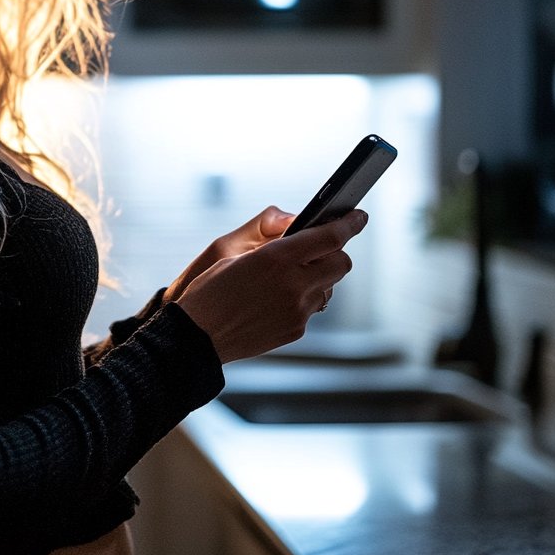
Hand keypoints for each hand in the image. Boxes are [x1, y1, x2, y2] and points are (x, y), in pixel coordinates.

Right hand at [174, 209, 367, 363]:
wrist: (197, 337)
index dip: (349, 223)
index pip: (329, 237)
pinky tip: (274, 299)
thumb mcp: (229, 250)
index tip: (358, 217)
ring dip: (316, 277)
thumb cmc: (208, 290)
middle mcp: (293, 285)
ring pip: (328, 287)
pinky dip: (301, 299)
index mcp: (276, 259)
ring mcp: (297, 311)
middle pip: (341, 263)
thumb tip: (297, 226)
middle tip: (316, 249)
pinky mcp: (296, 330)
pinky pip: (312, 308)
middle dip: (334, 253)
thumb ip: (268, 234)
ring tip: (285, 278)